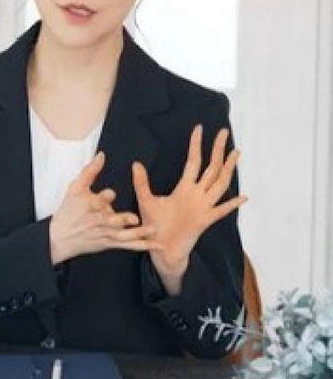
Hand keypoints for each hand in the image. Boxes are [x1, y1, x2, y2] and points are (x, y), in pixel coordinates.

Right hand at [49, 151, 163, 264]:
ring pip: (122, 235)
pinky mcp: (109, 243)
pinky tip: (154, 245)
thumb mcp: (75, 188)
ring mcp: (105, 233)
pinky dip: (141, 246)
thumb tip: (102, 155)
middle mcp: (98, 221)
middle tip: (135, 218)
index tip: (111, 193)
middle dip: (122, 219)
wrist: (61, 237)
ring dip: (138, 234)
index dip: (103, 197)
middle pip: (111, 221)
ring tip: (152, 230)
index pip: (96, 200)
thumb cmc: (69, 210)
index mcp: (90, 206)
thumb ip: (90, 171)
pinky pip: (127, 245)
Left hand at [132, 125, 248, 274]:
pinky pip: (220, 211)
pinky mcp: (205, 221)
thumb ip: (142, 183)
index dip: (196, 145)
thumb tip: (135, 163)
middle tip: (223, 132)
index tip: (199, 128)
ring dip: (227, 169)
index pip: (193, 161)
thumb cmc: (154, 225)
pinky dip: (231, 204)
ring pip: (219, 184)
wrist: (161, 249)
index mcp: (184, 188)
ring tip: (235, 153)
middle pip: (210, 168)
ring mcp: (203, 207)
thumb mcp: (146, 201)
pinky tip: (243, 197)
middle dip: (217, 150)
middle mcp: (196, 195)